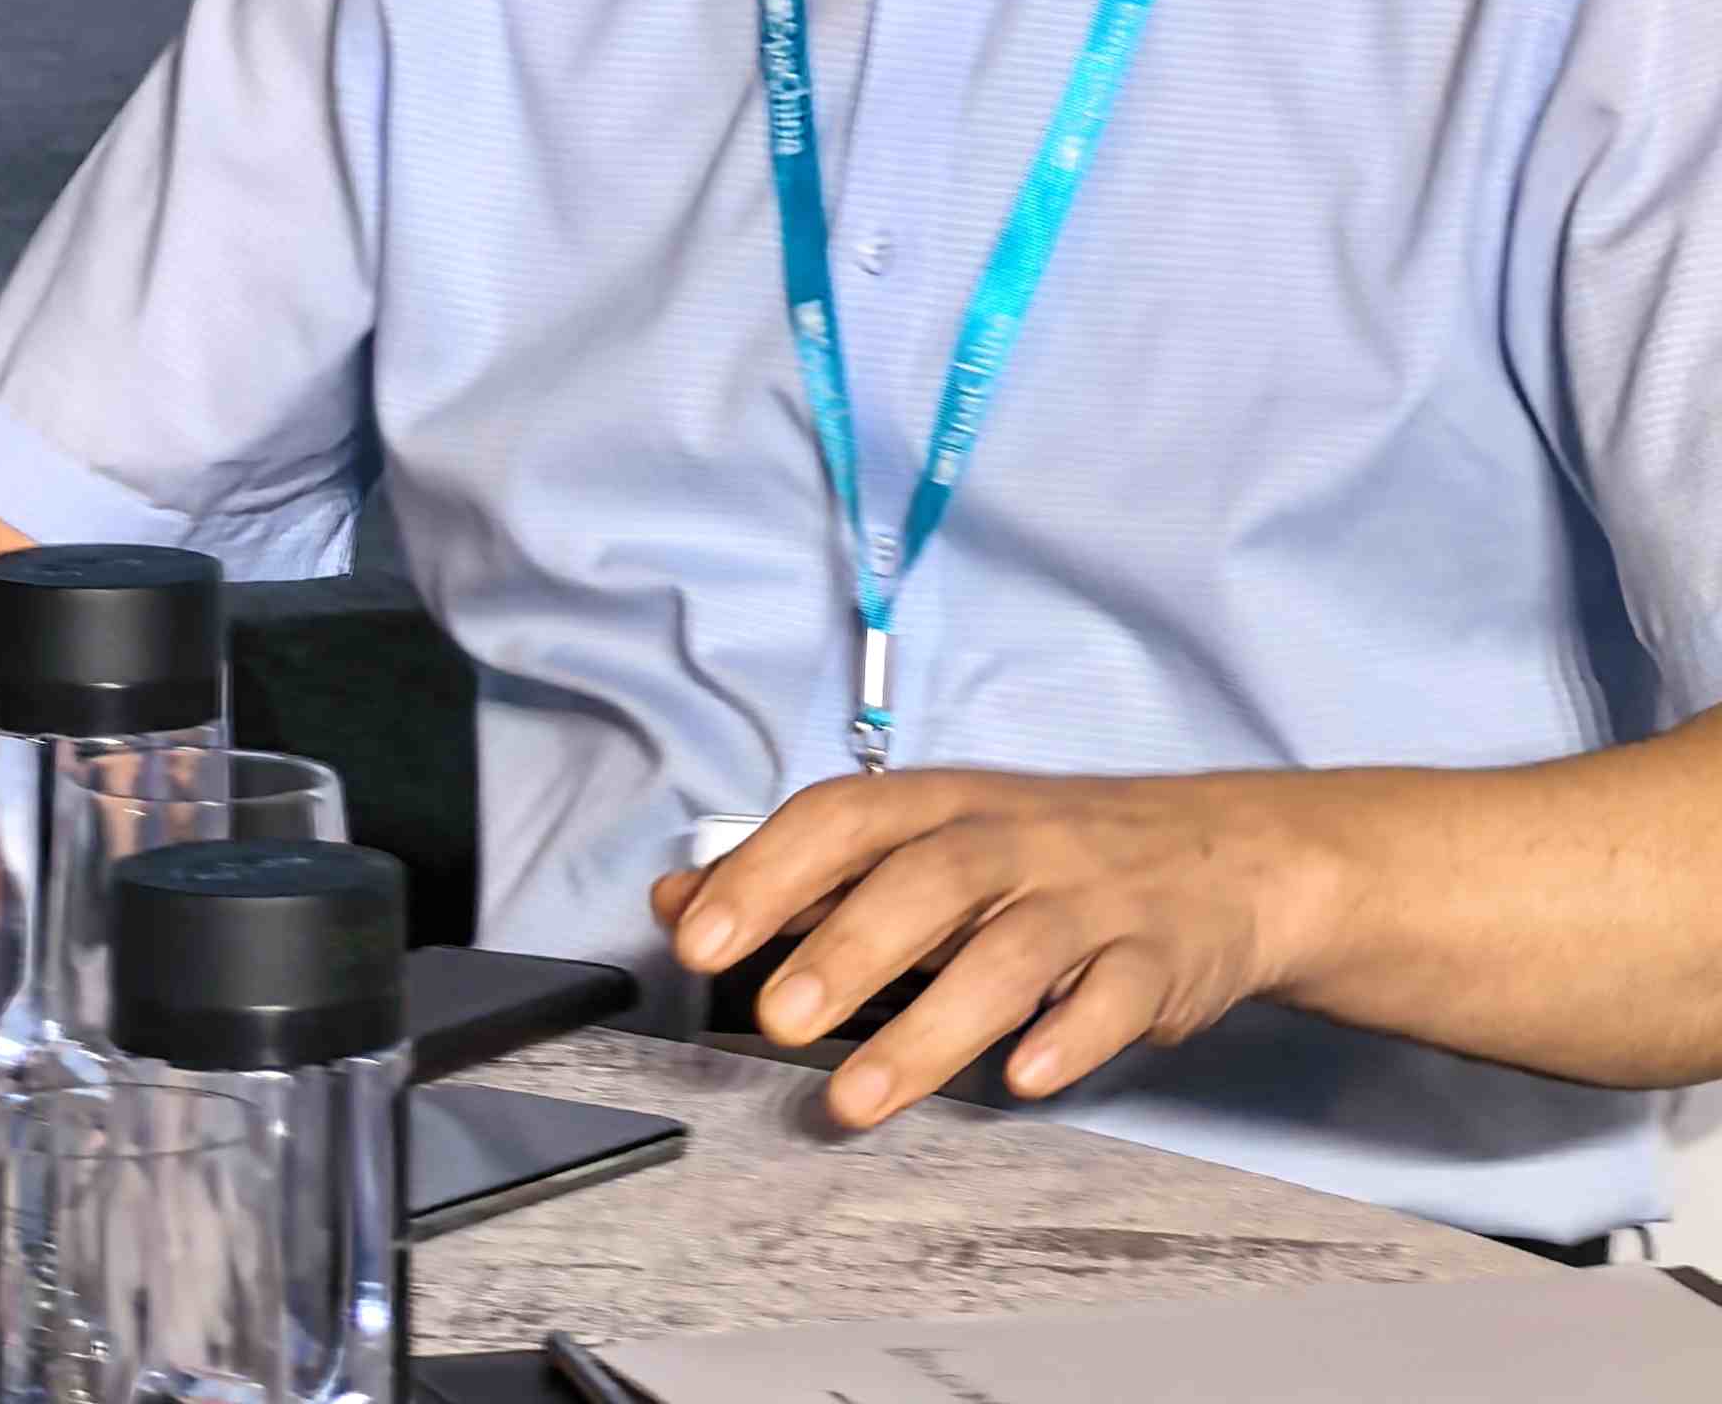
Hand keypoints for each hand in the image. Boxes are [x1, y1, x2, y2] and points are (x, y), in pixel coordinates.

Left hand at [651, 766, 1335, 1129]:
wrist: (1221, 856)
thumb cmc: (1042, 856)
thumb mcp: (922, 843)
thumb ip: (802, 875)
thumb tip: (680, 902)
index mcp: (943, 803)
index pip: (841, 819)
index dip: (768, 872)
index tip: (698, 938)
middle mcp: (1013, 840)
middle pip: (926, 881)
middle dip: (844, 948)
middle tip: (774, 1019)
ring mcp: (1090, 898)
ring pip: (1011, 953)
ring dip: (930, 1026)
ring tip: (857, 1096)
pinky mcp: (1157, 960)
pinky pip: (1115, 996)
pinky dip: (1069, 1033)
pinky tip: (1023, 1076)